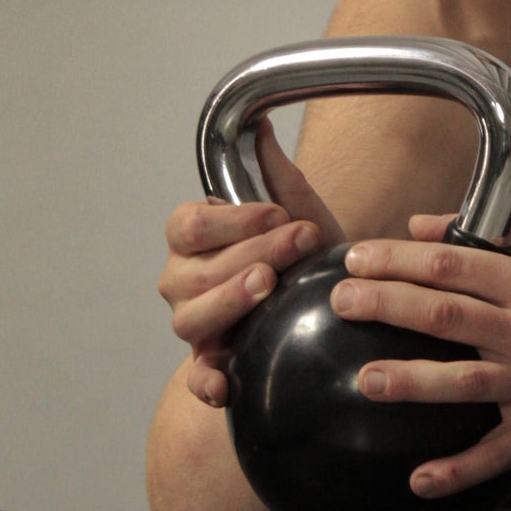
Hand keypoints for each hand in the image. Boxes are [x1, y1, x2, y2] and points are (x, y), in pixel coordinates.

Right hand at [159, 118, 343, 407]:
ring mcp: (194, 323)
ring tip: (267, 285)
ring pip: (192, 319)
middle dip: (252, 253)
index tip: (276, 214)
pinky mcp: (212, 363)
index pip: (190, 225)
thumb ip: (277, 174)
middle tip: (297, 241)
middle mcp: (182, 280)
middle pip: (197, 271)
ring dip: (229, 300)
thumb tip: (261, 126)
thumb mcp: (300, 211)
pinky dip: (207, 383)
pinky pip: (198, 378)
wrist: (328, 296)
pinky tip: (226, 384)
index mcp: (193, 236)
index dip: (231, 220)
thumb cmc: (304, 250)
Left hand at [328, 216, 510, 499]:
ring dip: (412, 381)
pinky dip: (458, 469)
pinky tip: (420, 479)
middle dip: (389, 304)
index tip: (357, 257)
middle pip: (448, 315)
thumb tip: (419, 225)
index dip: (401, 259)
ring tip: (366, 380)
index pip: (453, 264)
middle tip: (342, 301)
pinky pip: (495, 452)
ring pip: (465, 382)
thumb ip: (484, 243)